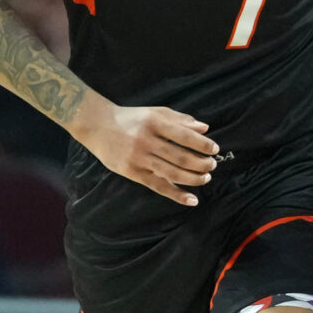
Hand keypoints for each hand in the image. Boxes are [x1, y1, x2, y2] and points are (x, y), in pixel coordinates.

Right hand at [75, 102, 219, 206]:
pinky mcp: (133, 173)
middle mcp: (146, 141)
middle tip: (212, 165)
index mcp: (154, 122)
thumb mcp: (154, 112)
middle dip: (201, 163)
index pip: (184, 136)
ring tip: (206, 178)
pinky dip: (177, 194)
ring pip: (172, 173)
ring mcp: (139, 158)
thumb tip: (205, 129)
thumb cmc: (130, 118)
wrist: (98, 126)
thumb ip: (180, 119)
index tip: (214, 149)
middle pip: (181, 157)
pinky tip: (192, 199)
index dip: (202, 144)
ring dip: (193, 178)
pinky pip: (159, 186)